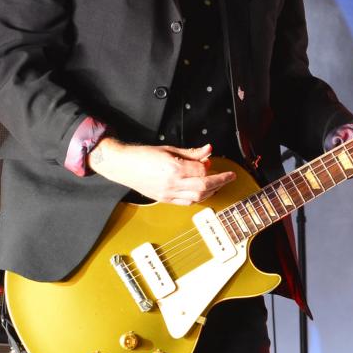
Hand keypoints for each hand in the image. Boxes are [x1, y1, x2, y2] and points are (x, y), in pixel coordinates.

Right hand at [87, 140, 235, 205]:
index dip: (210, 167)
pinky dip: (198, 198)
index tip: (211, 162)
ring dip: (210, 191)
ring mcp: (168, 193)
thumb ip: (191, 152)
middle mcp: (172, 183)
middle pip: (204, 186)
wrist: (123, 166)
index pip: (201, 171)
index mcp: (174, 168)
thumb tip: (208, 150)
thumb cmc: (142, 155)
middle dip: (220, 182)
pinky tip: (202, 192)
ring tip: (217, 183)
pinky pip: (186, 203)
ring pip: (197, 197)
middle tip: (229, 177)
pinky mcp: (164, 199)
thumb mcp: (169, 149)